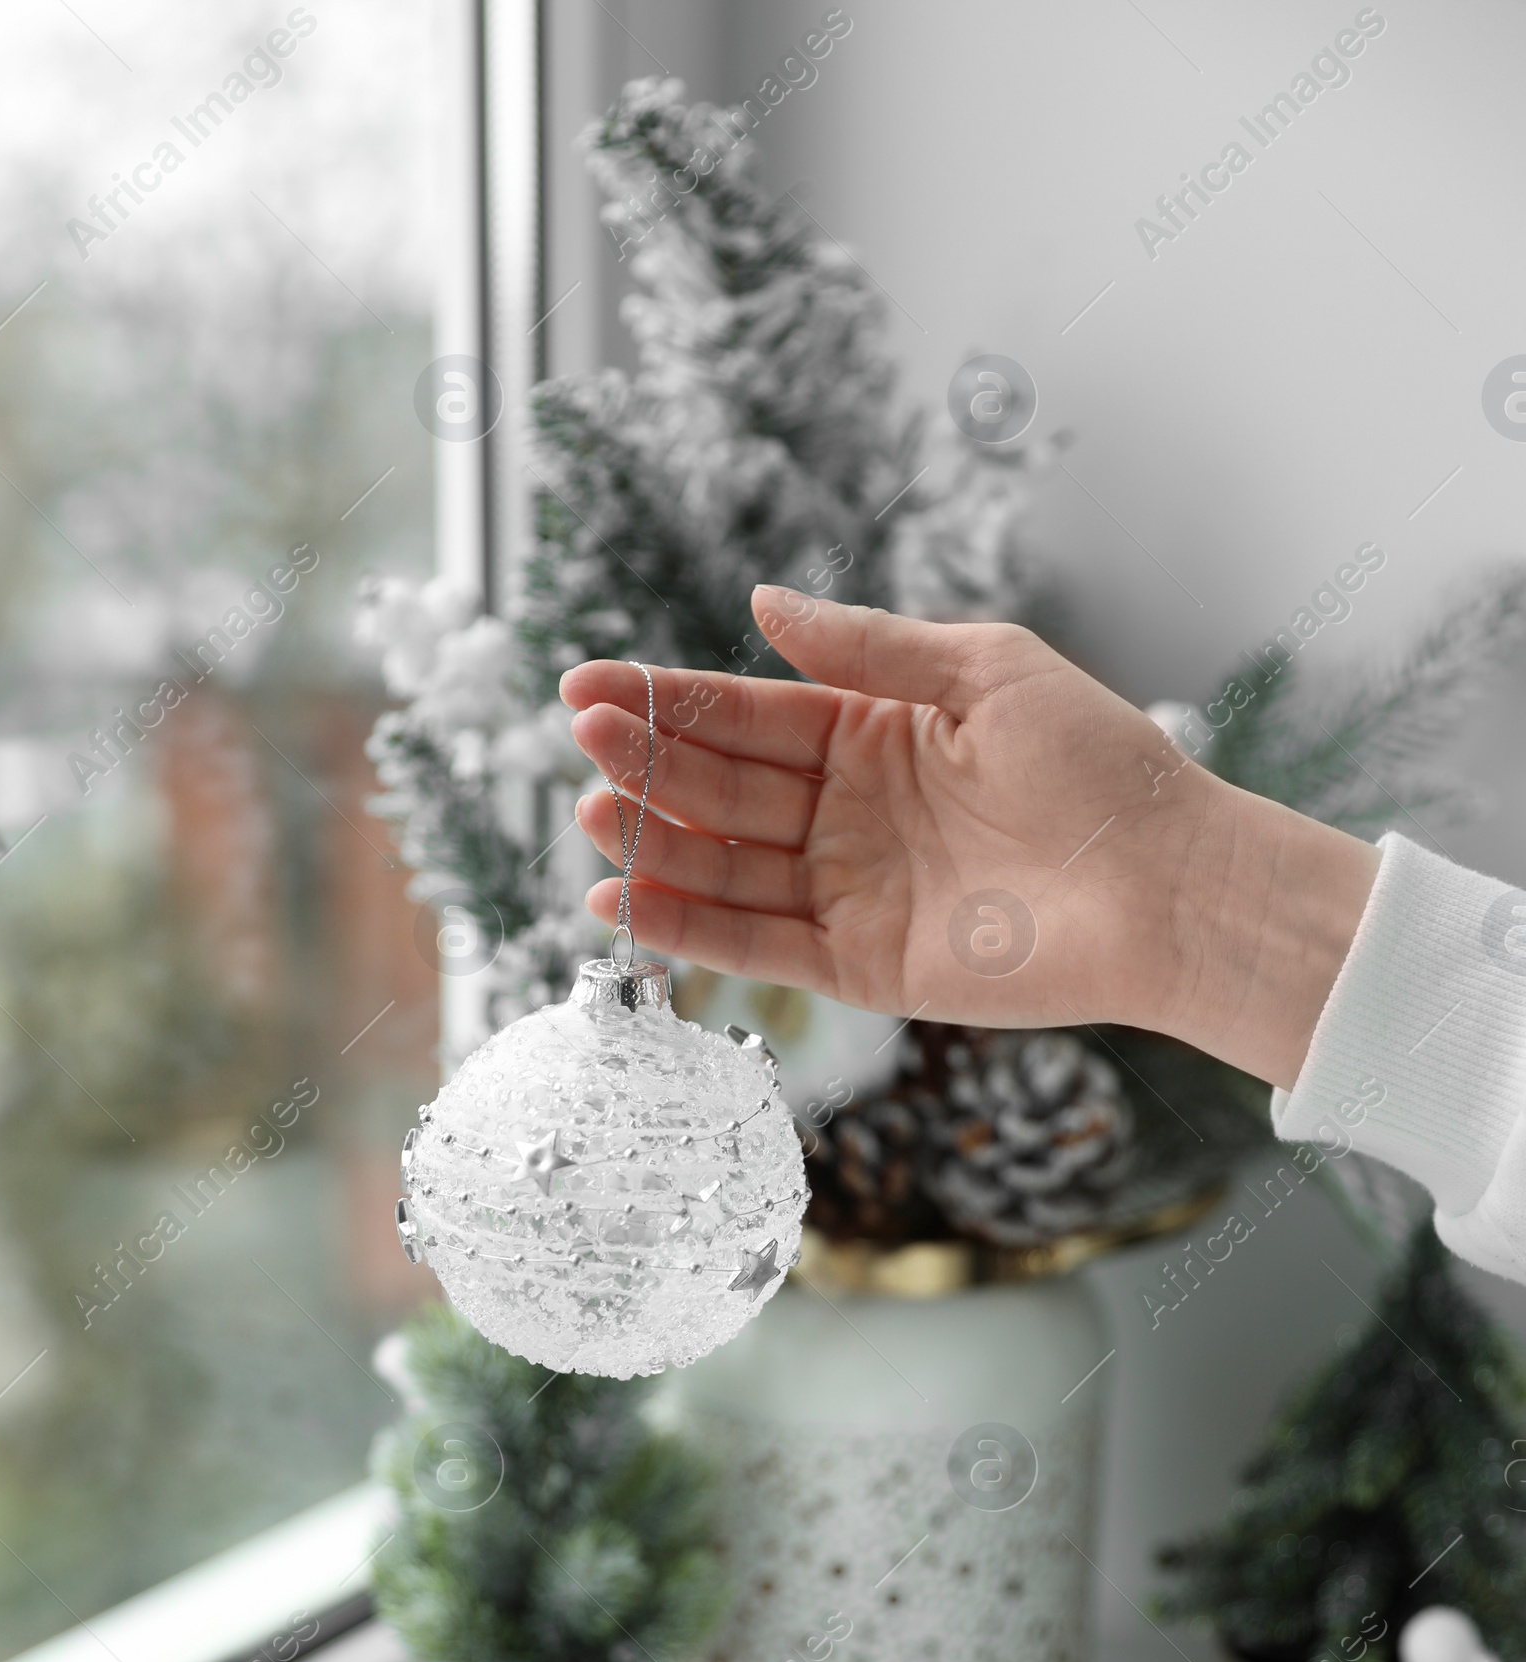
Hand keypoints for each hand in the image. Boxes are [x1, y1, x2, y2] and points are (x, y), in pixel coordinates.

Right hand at [561, 589, 1378, 1088]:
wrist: (1170, 884)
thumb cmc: (1102, 767)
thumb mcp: (985, 673)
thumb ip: (869, 649)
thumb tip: (762, 604)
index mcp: (873, 733)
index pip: (746, 714)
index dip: (667, 699)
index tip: (587, 685)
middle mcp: (848, 814)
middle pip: (722, 785)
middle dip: (647, 762)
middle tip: (582, 741)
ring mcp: (849, 891)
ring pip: (725, 866)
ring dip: (652, 841)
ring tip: (589, 815)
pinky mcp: (860, 967)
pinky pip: (757, 945)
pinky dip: (690, 927)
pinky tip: (626, 899)